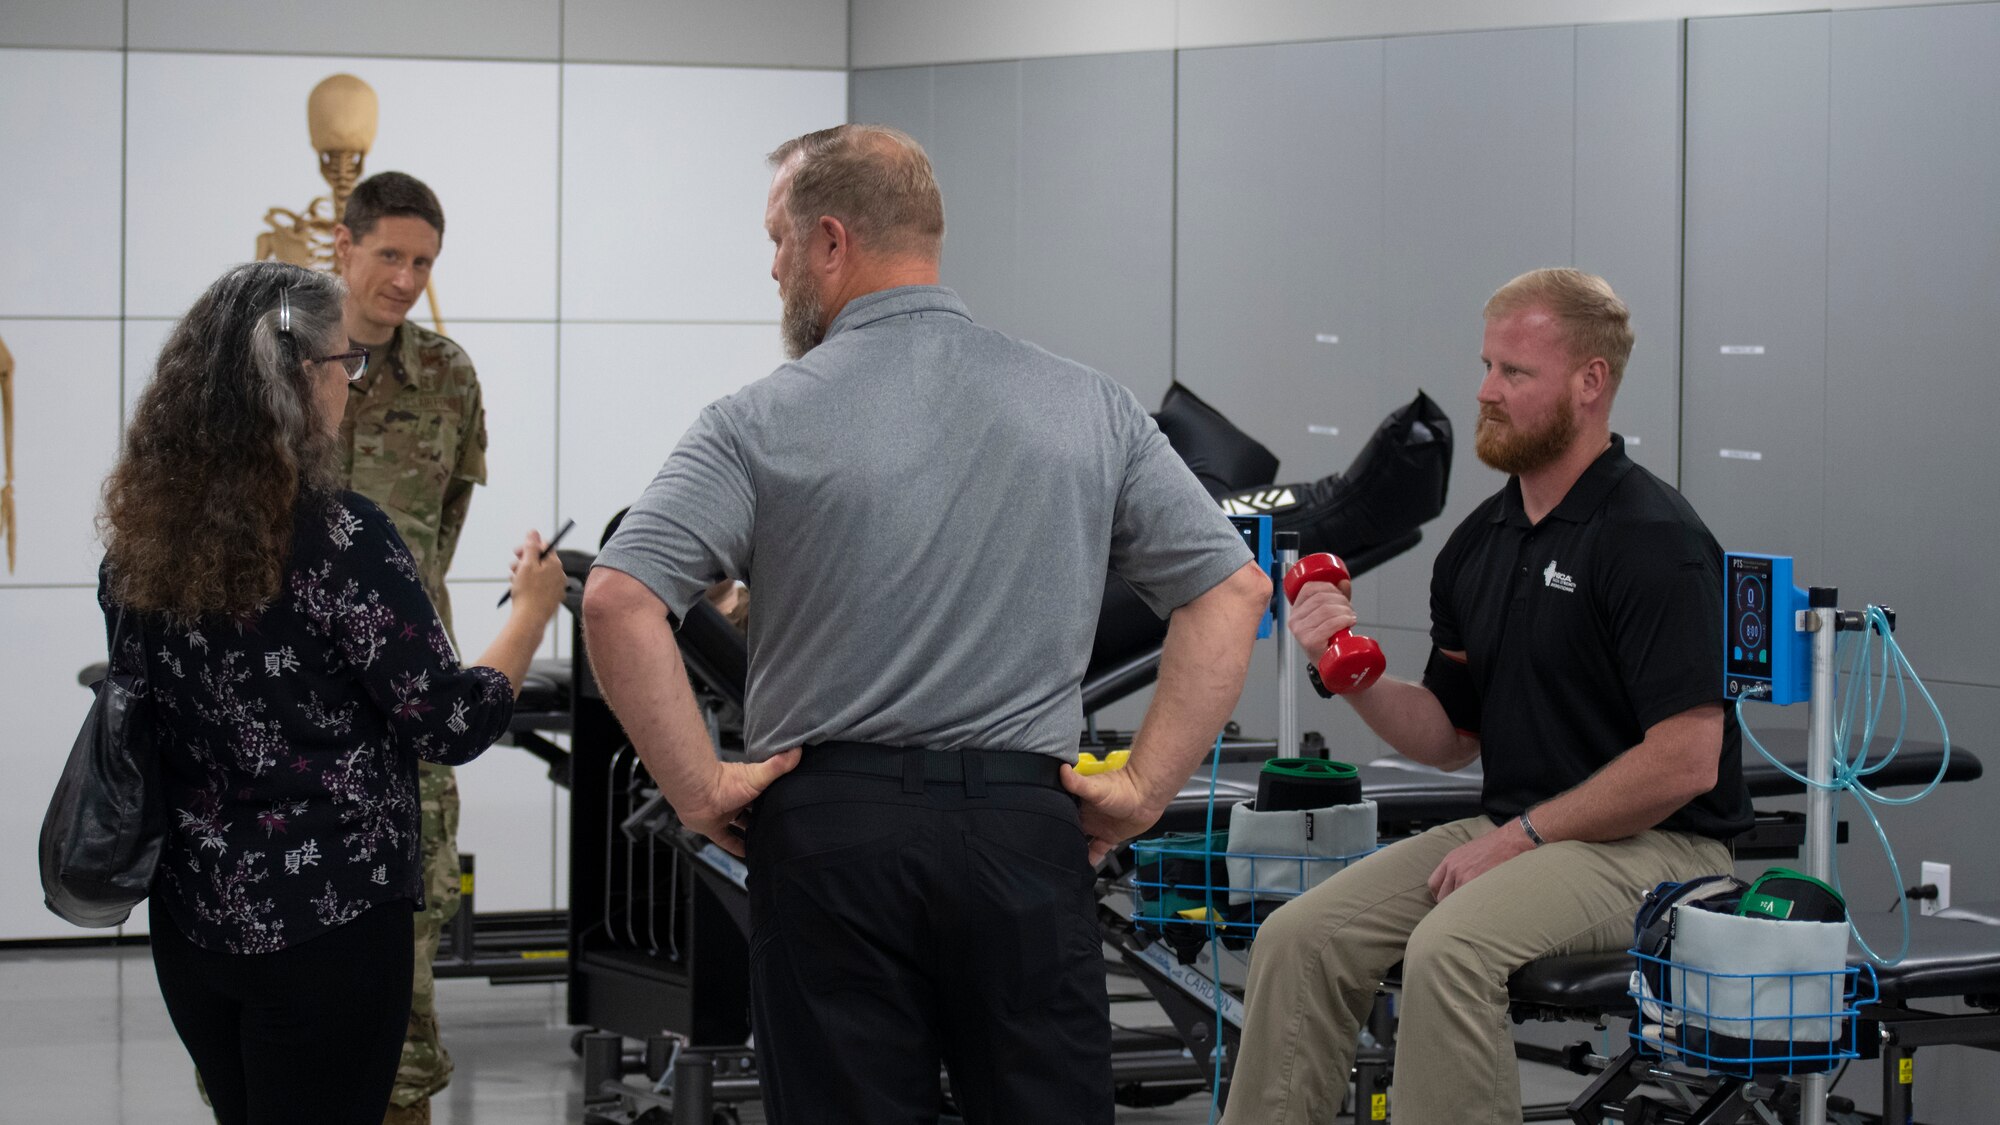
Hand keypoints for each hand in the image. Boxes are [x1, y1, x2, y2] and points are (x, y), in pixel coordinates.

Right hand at [507, 530, 567, 619]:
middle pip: (540, 560)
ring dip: (523, 573)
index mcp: (555, 564)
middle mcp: (559, 574)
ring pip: (538, 574)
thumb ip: (531, 547)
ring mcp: (556, 587)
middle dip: (523, 561)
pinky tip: (519, 590)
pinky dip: (528, 585)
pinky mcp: (551, 598)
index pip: (544, 546)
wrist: (529, 620)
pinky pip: (539, 586)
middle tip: (512, 567)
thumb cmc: (527, 592)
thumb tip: (533, 532)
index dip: (528, 547)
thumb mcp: (526, 565)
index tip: (516, 553)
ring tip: (513, 580)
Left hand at [674, 748, 801, 857]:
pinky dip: (736, 847)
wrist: (698, 793)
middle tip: (780, 828)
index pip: (766, 794)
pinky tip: (747, 855)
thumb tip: (797, 751)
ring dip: (751, 833)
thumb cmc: (726, 782)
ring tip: (767, 843)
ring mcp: (725, 814)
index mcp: (748, 787)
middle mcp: (737, 800)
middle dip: (765, 818)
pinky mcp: (714, 827)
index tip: (789, 807)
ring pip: (741, 825)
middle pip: (754, 811)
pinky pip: (727, 840)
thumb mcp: (758, 776)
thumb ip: (777, 765)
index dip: (776, 800)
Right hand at [1060, 764, 1164, 865]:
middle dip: (1061, 840)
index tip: (1043, 833)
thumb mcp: (1096, 788)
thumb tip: (1061, 770)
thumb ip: (1078, 782)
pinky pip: (1096, 851)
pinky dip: (1090, 860)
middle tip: (1050, 853)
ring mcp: (1097, 827)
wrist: (1147, 795)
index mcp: (1078, 803)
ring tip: (1064, 863)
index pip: (1060, 815)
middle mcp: (1085, 816)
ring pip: (1081, 843)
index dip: (1052, 824)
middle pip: (1069, 830)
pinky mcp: (1109, 837)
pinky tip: (1084, 868)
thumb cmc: (1123, 787)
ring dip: (1074, 851)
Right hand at [1287, 578, 1355, 657]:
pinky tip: (1349, 621)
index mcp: (1296, 611)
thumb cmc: (1329, 641)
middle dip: (1341, 600)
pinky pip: (1329, 624)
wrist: (1332, 666)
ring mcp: (1301, 632)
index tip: (1340, 594)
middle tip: (1349, 609)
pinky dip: (1343, 620)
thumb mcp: (1331, 615)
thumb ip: (1337, 597)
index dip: (1328, 586)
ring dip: (1345, 610)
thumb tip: (1343, 581)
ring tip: (1350, 617)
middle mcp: (1294, 621)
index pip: (1309, 588)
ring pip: (1327, 610)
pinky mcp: (1310, 642)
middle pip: (1321, 598)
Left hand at [1426, 819, 1536, 900]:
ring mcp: (1465, 876)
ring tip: (1470, 912)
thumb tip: (1455, 884)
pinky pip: (1467, 901)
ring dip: (1462, 908)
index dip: (1439, 895)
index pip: (1433, 884)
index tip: (1445, 901)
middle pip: (1442, 896)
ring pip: (1455, 901)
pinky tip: (1478, 909)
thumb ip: (1458, 866)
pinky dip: (1470, 908)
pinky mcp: (1477, 883)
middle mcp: (1454, 869)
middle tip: (1459, 911)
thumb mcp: (1468, 852)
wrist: (1510, 840)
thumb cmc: (1493, 846)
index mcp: (1450, 860)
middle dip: (1448, 905)